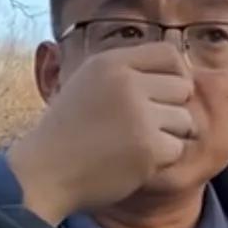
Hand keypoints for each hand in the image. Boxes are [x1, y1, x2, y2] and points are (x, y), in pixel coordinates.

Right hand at [6, 41, 196, 223]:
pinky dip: (160, 160)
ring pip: (184, 121)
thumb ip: (124, 74)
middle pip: (183, 88)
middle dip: (171, 109)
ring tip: (135, 145)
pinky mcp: (148, 147)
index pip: (169, 54)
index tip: (167, 95)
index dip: (176, 74)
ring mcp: (139, 115)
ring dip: (167, 136)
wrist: (42, 173)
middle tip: (146, 127)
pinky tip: (133, 162)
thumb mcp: (86, 84)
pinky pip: (176, 149)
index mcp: (110, 63)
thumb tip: (176, 70)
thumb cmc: (65, 133)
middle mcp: (127, 83)